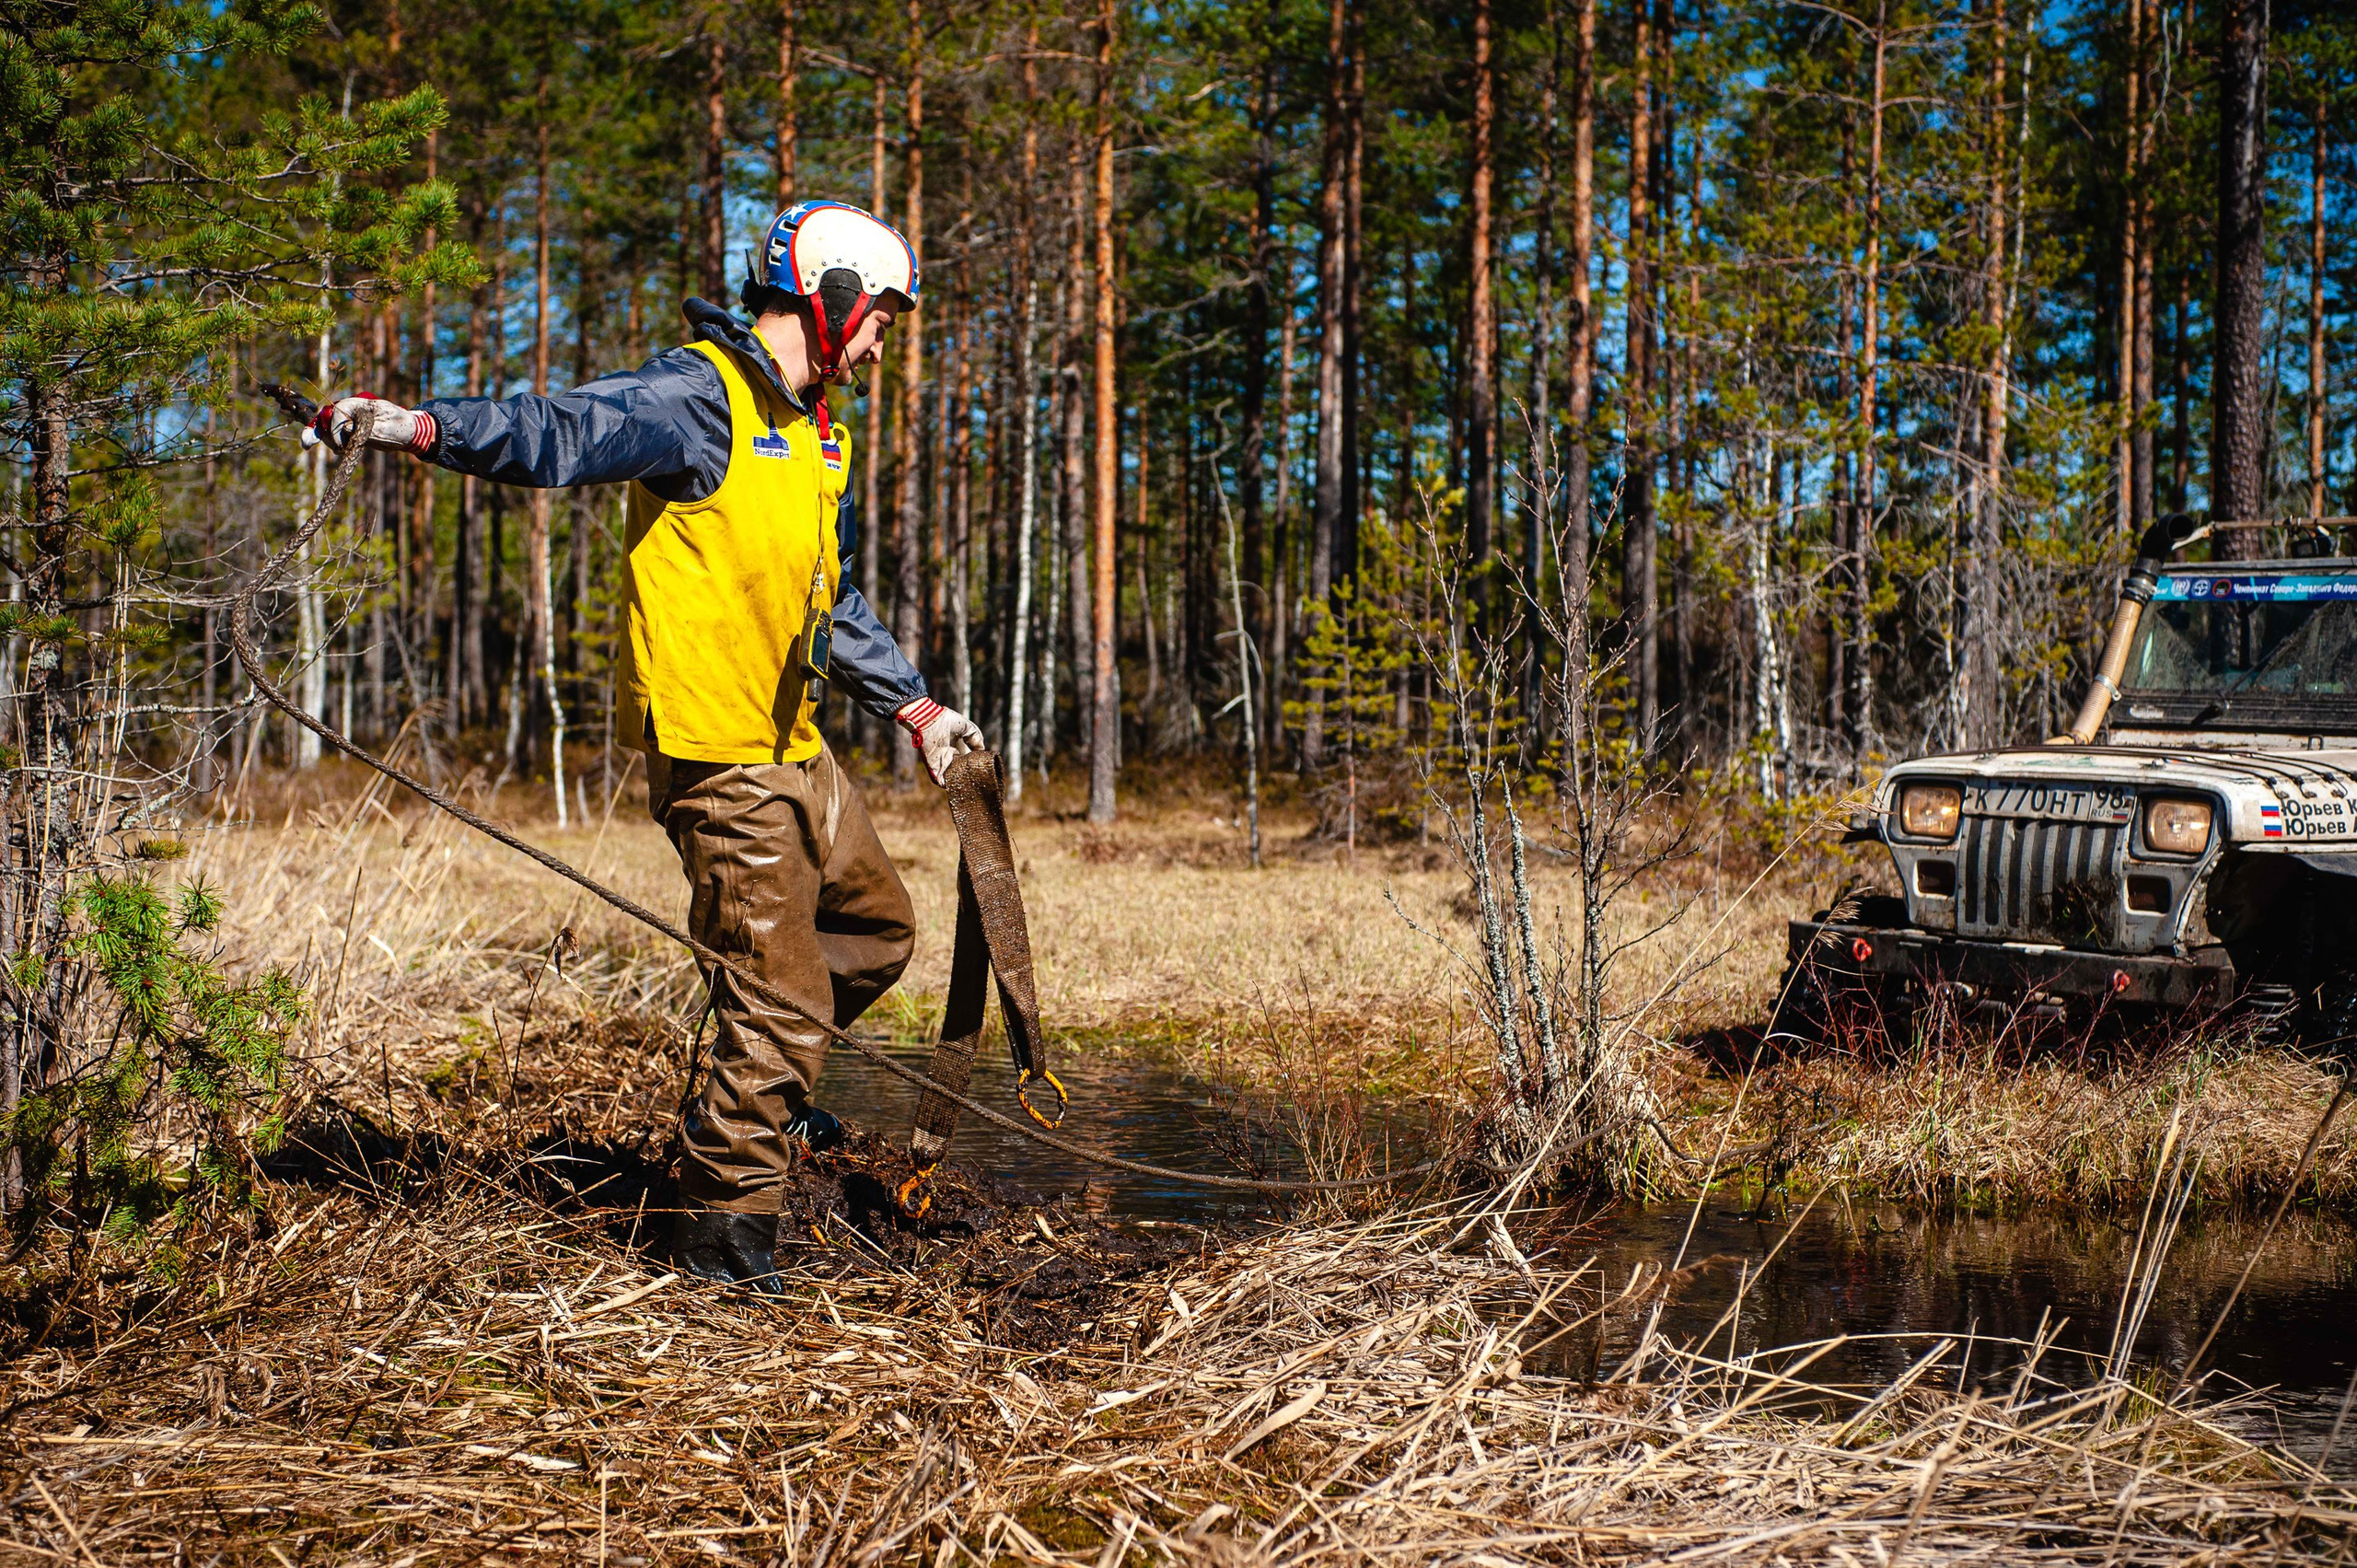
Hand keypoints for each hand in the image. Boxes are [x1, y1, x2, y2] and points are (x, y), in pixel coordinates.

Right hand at [301, 395, 437, 456]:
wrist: (410, 433)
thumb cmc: (402, 427)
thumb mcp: (388, 429)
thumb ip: (367, 428)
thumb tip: (345, 428)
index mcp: (363, 403)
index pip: (339, 409)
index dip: (335, 426)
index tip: (341, 445)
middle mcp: (354, 408)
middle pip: (329, 415)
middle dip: (323, 431)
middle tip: (319, 446)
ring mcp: (352, 418)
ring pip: (329, 424)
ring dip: (328, 437)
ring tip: (339, 450)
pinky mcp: (352, 428)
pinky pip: (335, 433)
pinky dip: (333, 440)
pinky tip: (339, 450)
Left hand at [894, 697, 985, 786]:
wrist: (928, 720)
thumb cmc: (946, 720)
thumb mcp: (968, 727)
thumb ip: (976, 738)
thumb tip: (981, 750)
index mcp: (956, 746)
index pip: (966, 759)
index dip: (973, 764)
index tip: (980, 768)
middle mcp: (949, 755)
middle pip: (959, 769)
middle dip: (966, 775)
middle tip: (975, 780)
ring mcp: (940, 761)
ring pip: (950, 776)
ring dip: (957, 782)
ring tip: (966, 786)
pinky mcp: (933, 766)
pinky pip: (938, 779)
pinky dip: (944, 784)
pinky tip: (953, 787)